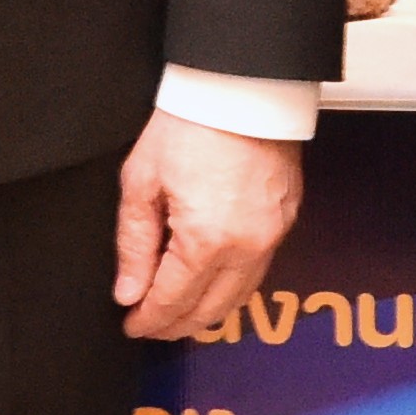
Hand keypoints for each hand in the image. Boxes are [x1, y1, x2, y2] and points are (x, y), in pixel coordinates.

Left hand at [113, 112, 304, 340]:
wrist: (241, 87)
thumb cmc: (189, 124)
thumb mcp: (142, 181)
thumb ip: (135, 244)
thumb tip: (129, 292)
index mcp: (206, 240)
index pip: (173, 300)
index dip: (150, 320)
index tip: (132, 326)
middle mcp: (246, 247)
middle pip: (210, 309)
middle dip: (177, 325)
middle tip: (152, 327)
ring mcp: (272, 235)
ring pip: (240, 297)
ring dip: (208, 312)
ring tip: (179, 314)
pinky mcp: (286, 221)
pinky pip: (259, 271)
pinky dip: (233, 287)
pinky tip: (213, 284)